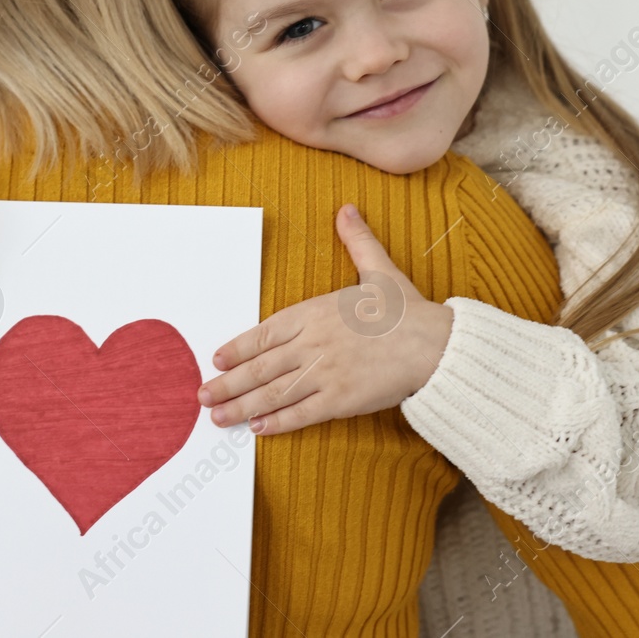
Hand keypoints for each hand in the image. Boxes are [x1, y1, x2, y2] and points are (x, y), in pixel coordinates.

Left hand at [197, 204, 453, 434]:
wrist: (435, 345)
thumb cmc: (406, 311)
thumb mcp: (379, 270)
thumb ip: (357, 242)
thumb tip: (347, 210)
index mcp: (315, 312)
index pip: (264, 332)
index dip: (238, 347)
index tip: (217, 358)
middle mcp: (312, 343)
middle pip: (260, 367)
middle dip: (228, 383)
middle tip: (202, 396)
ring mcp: (324, 373)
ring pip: (274, 393)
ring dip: (242, 406)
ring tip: (219, 417)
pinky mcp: (340, 400)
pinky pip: (301, 413)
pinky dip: (278, 422)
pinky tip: (259, 429)